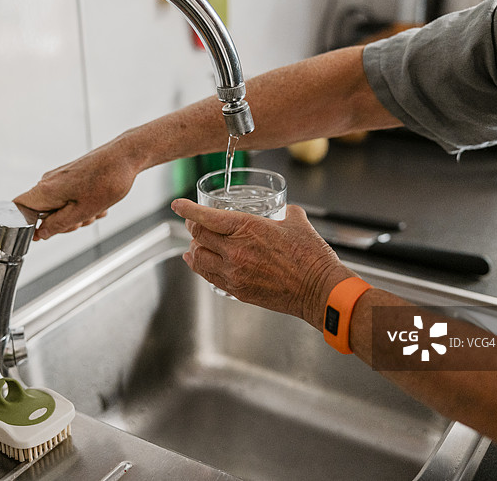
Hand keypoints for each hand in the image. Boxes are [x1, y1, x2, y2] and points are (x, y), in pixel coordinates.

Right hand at [14, 141, 138, 239]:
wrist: (125, 158)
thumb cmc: (107, 181)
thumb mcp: (82, 212)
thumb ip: (57, 225)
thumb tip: (40, 234)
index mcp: (45, 190)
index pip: (17, 209)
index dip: (26, 226)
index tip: (42, 233)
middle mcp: (48, 181)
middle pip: (41, 212)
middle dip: (61, 222)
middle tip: (81, 220)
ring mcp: (59, 178)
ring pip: (58, 207)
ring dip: (76, 215)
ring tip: (94, 210)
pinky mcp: (70, 176)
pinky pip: (69, 198)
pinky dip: (82, 205)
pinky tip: (98, 203)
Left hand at [171, 199, 351, 327]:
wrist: (319, 290)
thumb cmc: (312, 257)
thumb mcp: (298, 223)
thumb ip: (288, 213)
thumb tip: (287, 210)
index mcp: (247, 228)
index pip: (206, 217)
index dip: (188, 209)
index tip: (177, 205)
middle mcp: (235, 250)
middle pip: (199, 236)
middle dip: (192, 227)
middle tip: (191, 223)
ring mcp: (234, 272)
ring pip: (199, 258)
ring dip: (194, 249)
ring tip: (193, 244)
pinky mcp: (238, 290)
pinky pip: (210, 277)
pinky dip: (201, 267)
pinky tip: (201, 264)